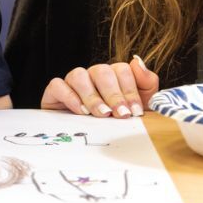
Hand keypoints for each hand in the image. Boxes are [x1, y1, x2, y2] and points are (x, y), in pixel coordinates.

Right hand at [41, 55, 158, 117]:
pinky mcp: (55, 91)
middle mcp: (92, 75)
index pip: (122, 70)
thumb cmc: (115, 122)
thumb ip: (146, 83)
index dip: (130, 91)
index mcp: (113, 76)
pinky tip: (81, 111)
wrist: (92, 140)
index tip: (135, 111)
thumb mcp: (140, 105)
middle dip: (114, 95)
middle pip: (102, 72)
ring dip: (92, 96)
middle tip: (120, 114)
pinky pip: (57, 85)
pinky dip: (69, 97)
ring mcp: (73, 81)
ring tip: (102, 114)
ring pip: (79, 75)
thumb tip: (138, 61)